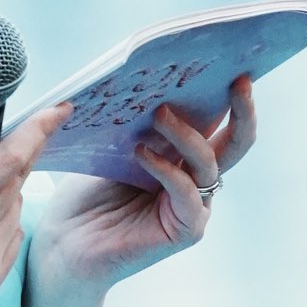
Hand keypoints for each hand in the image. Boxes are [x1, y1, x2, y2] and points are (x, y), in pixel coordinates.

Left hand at [30, 75, 256, 295]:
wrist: (64, 242)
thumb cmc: (83, 195)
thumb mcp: (112, 146)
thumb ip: (138, 122)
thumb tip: (150, 80)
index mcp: (182, 158)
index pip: (216, 123)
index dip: (228, 96)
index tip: (232, 64)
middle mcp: (195, 180)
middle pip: (236, 144)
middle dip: (242, 110)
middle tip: (237, 81)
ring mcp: (193, 206)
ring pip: (209, 164)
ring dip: (188, 136)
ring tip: (160, 114)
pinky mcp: (185, 230)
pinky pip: (188, 194)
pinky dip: (168, 171)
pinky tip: (141, 155)